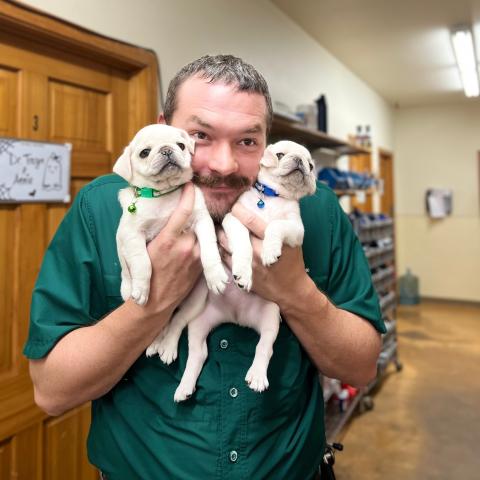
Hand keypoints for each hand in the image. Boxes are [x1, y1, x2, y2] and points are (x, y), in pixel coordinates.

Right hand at [141, 182, 201, 316]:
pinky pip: (205, 246)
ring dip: (198, 226)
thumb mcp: (143, 250)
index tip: (190, 185)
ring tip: (197, 217)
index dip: (188, 197)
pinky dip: (202, 239)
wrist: (155, 302)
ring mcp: (195, 256)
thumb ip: (154, 232)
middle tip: (196, 198)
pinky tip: (196, 237)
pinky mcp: (201, 265)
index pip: (182, 213)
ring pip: (202, 232)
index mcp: (166, 241)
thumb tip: (153, 214)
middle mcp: (184, 246)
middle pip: (195, 220)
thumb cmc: (144, 274)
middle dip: (195, 210)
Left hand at [219, 203, 310, 308]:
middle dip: (228, 221)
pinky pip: (224, 256)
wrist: (290, 289)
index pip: (251, 221)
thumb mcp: (291, 242)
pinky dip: (221, 247)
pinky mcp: (240, 273)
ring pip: (225, 243)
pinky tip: (222, 241)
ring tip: (220, 226)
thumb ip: (277, 227)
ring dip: (221, 233)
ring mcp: (247, 264)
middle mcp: (257, 251)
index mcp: (271, 241)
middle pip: (234, 231)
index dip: (240, 210)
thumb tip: (264, 207)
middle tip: (225, 214)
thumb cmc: (292, 262)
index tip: (235, 206)